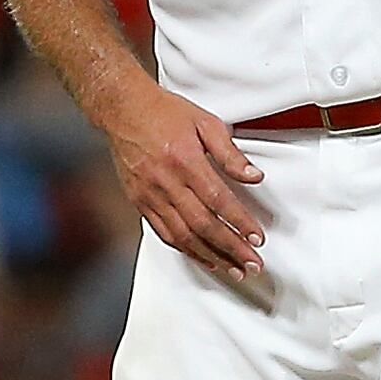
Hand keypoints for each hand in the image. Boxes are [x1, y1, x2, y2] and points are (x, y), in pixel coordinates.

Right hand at [93, 77, 264, 282]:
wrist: (123, 109)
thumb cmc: (165, 112)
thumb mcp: (205, 122)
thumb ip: (230, 153)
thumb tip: (254, 176)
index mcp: (185, 161)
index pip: (218, 201)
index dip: (240, 223)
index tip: (258, 239)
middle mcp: (167, 182)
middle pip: (203, 225)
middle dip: (231, 248)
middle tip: (252, 264)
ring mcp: (150, 195)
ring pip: (183, 236)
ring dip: (211, 256)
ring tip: (234, 269)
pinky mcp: (139, 202)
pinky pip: (164, 233)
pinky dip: (186, 250)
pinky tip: (204, 258)